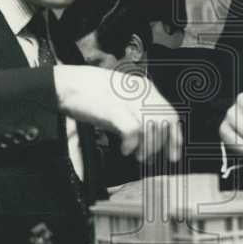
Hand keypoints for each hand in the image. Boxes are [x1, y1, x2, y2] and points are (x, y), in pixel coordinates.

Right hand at [54, 65, 181, 162]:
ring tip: (136, 156)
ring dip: (147, 147)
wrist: (68, 84)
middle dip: (161, 145)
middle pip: (165, 122)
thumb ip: (138, 113)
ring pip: (152, 127)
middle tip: (148, 159)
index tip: (172, 156)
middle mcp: (141, 92)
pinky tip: (125, 150)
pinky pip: (133, 131)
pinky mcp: (114, 108)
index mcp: (146, 89)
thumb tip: (150, 138)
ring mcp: (128, 99)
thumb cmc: (93, 95)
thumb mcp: (122, 99)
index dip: (174, 138)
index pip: (171, 114)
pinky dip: (132, 144)